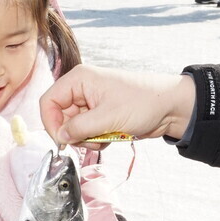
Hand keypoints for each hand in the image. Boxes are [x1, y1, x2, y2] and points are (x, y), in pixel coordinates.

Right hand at [39, 65, 196, 148]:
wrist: (170, 107)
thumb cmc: (144, 102)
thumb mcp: (108, 117)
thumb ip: (80, 128)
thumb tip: (61, 137)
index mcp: (80, 79)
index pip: (49, 101)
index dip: (51, 123)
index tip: (63, 140)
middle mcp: (82, 89)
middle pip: (60, 117)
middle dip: (74, 134)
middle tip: (91, 141)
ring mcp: (92, 103)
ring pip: (74, 127)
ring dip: (87, 138)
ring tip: (106, 137)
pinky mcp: (101, 115)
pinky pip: (87, 131)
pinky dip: (96, 139)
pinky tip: (112, 137)